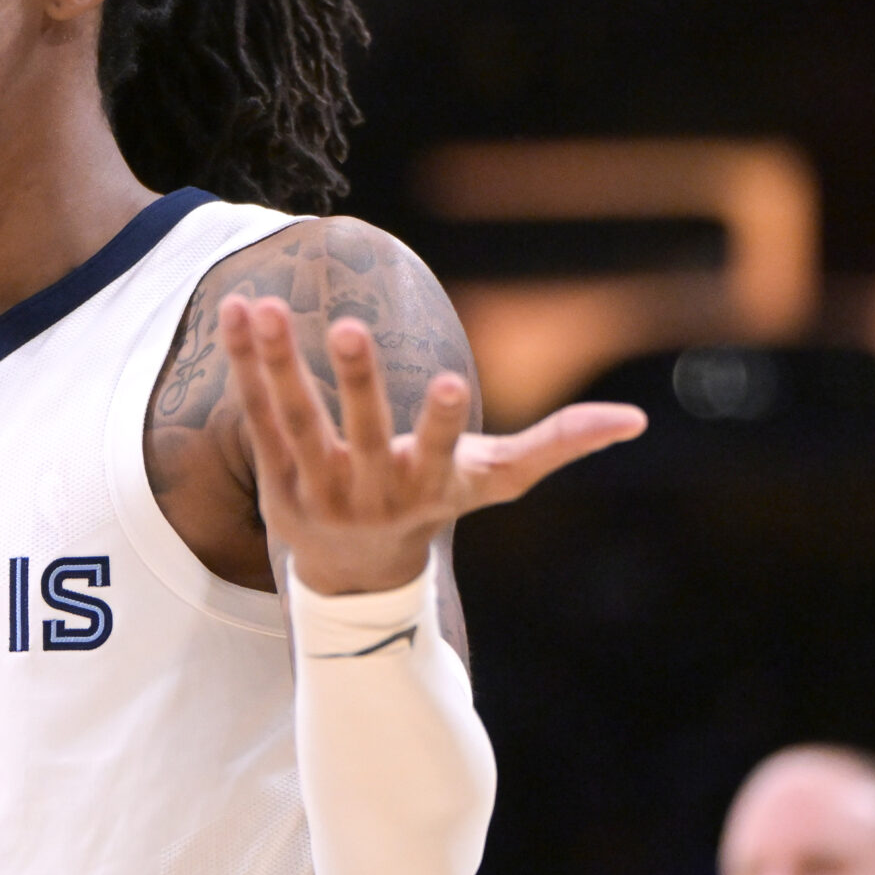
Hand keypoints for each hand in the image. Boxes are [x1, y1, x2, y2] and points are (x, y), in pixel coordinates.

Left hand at [220, 295, 646, 595]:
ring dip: (279, 362)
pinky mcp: (274, 475)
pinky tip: (238, 311)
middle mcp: (370, 491)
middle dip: (356, 381)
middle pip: (359, 433)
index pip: (437, 452)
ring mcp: (316, 486)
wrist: (355, 569)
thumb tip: (636, 420)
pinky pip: (256, 414)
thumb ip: (558, 443)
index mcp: (427, 486)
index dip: (442, 421)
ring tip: (268, 305)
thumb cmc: (436, 502)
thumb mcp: (495, 479)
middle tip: (346, 326)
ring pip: (294, 420)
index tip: (452, 381)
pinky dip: (246, 364)